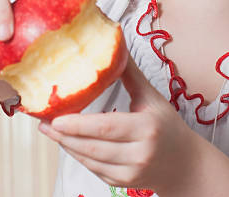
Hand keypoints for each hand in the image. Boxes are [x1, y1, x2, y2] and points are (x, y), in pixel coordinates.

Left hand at [38, 54, 204, 192]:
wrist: (184, 164)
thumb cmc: (168, 126)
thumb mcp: (152, 97)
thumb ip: (130, 74)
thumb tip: (116, 46)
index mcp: (146, 127)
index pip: (107, 127)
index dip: (79, 125)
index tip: (57, 118)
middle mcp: (139, 153)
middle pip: (94, 146)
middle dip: (65, 136)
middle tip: (44, 123)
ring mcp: (131, 172)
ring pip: (91, 160)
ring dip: (68, 146)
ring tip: (51, 131)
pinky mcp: (125, 183)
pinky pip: (95, 169)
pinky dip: (80, 156)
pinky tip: (69, 143)